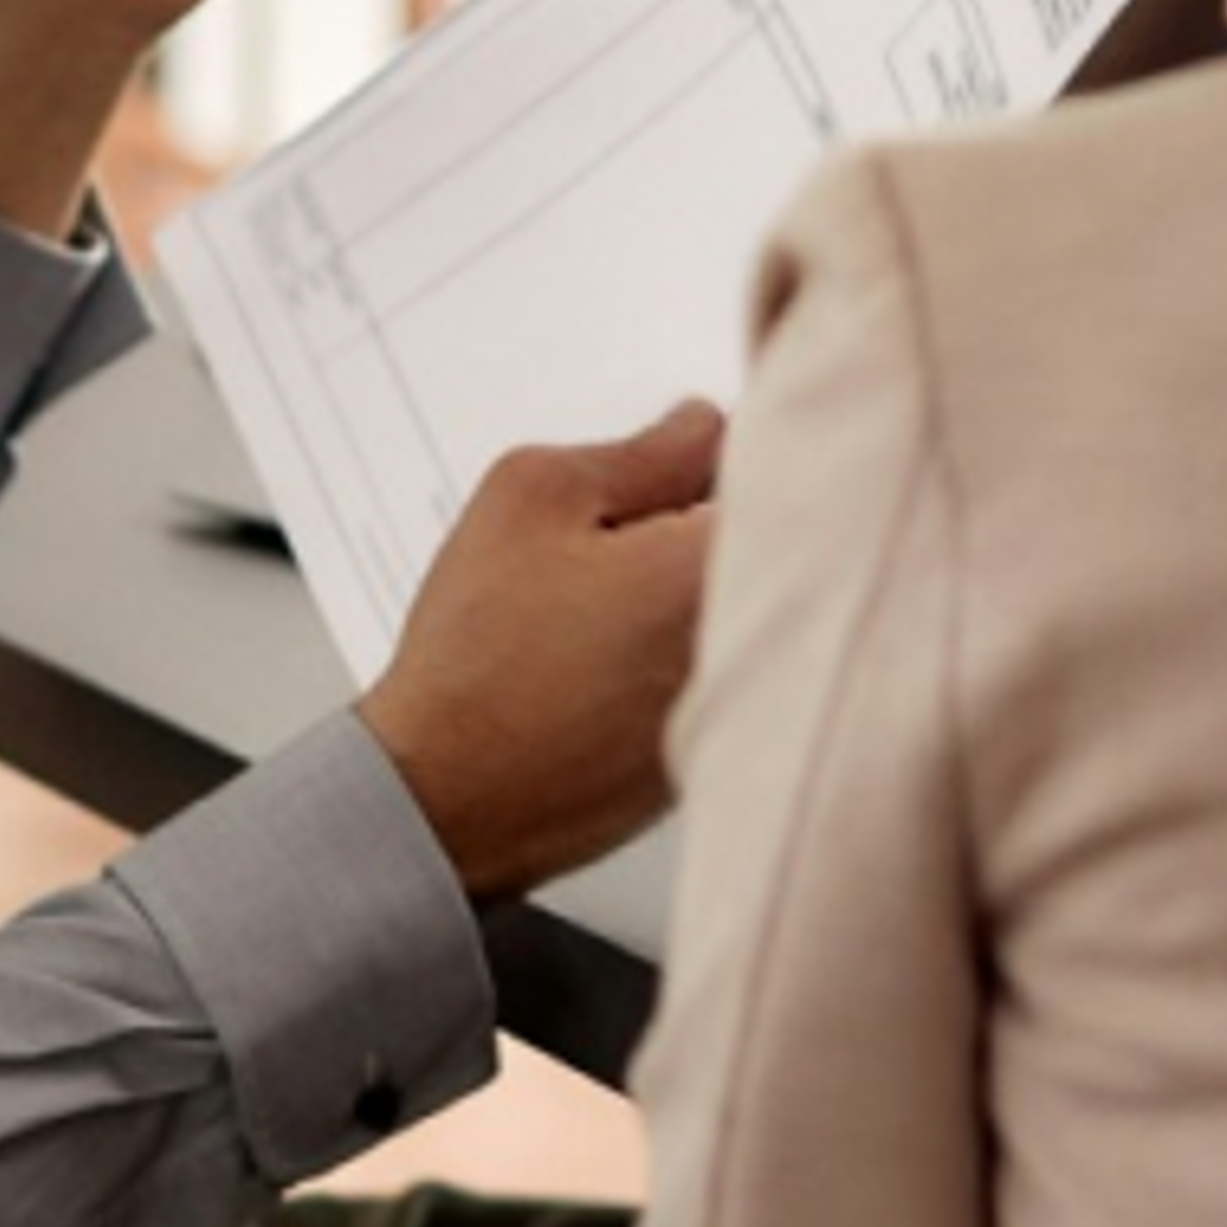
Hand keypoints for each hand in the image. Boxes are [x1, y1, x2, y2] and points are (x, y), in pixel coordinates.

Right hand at [359, 399, 723, 900]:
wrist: (447, 799)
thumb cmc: (480, 657)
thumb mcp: (534, 496)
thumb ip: (640, 450)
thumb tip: (699, 428)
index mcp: (718, 563)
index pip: (779, 469)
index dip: (724, 452)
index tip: (683, 450)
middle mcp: (751, 639)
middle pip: (764, 544)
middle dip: (708, 518)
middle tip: (625, 527)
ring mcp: (738, 705)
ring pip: (740, 608)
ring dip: (685, 591)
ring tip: (596, 609)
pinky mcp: (714, 753)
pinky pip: (715, 671)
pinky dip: (670, 655)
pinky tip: (596, 666)